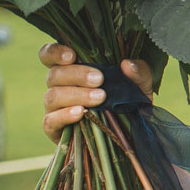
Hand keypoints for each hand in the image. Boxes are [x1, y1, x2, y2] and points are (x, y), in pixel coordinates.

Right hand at [39, 43, 153, 142]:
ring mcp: (54, 108)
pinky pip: (51, 120)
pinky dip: (64, 115)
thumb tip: (127, 64)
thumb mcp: (139, 87)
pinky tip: (80, 113)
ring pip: (53, 96)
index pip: (50, 55)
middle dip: (76, 74)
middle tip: (99, 79)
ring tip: (99, 98)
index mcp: (72, 69)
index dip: (55, 53)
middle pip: (54, 74)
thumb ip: (138, 73)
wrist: (127, 137)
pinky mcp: (54, 129)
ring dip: (76, 95)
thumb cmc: (127, 104)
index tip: (72, 56)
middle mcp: (59, 86)